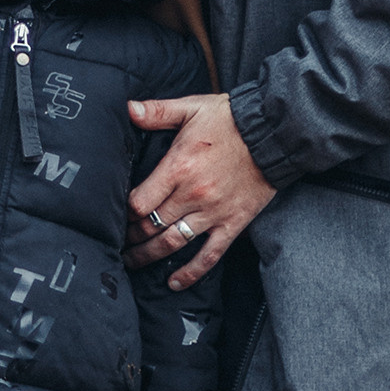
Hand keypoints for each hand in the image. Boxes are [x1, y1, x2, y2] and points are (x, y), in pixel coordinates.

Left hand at [126, 92, 272, 289]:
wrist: (273, 133)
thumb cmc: (230, 119)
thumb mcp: (191, 108)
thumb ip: (157, 111)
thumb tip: (128, 109)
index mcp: (178, 168)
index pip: (140, 203)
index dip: (124, 213)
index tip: (116, 215)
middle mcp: (192, 195)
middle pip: (151, 226)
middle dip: (131, 237)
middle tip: (118, 243)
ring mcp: (212, 213)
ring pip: (173, 243)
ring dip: (148, 256)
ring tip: (132, 263)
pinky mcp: (232, 223)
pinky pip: (209, 255)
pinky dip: (190, 272)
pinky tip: (174, 282)